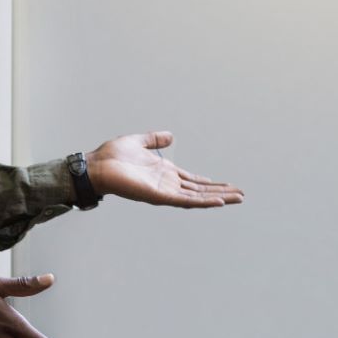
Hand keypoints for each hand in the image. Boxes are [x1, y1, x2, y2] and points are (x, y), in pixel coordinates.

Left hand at [86, 132, 243, 207]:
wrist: (96, 166)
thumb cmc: (112, 156)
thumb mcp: (138, 142)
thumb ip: (154, 139)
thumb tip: (170, 136)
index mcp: (164, 173)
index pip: (192, 181)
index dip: (210, 184)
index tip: (227, 186)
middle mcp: (167, 185)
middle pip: (200, 191)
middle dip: (221, 193)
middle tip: (241, 195)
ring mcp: (164, 192)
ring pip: (197, 197)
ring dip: (218, 198)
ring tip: (238, 198)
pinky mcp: (159, 196)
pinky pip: (185, 200)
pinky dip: (202, 201)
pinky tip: (218, 201)